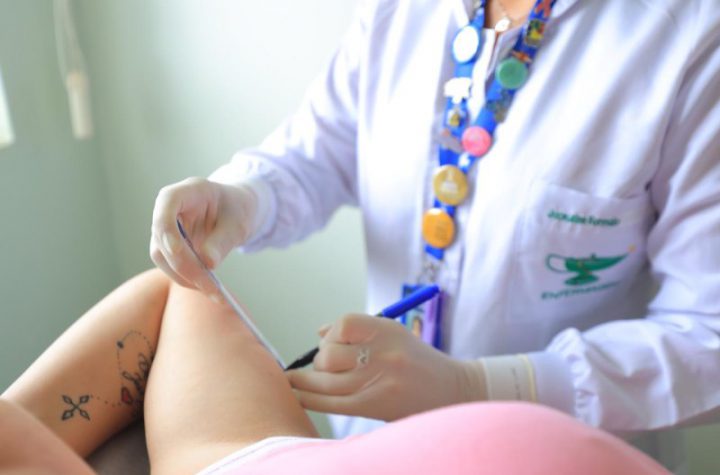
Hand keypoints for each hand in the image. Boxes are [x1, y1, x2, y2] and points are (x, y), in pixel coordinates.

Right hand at [150, 177, 257, 293]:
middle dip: (183, 264)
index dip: (167, 227)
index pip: (167, 202)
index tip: (177, 250)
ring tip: (212, 291)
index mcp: (189, 191)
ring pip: (162, 256)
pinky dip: (188, 279)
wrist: (235, 211)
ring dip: (184, 276)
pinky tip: (208, 289)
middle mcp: (170, 208)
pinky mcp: (168, 247)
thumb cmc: (237, 210)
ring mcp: (166, 228)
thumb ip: (222, 241)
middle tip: (208, 286)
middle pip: (163, 237)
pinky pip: (171, 266)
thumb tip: (208, 263)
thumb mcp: (237, 223)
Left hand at [287, 314, 486, 420]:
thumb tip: (320, 332)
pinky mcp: (376, 405)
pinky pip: (332, 403)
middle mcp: (384, 354)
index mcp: (388, 331)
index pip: (345, 323)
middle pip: (331, 355)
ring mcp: (380, 381)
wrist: (453, 391)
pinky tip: (300, 394)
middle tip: (323, 366)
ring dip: (308, 381)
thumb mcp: (394, 335)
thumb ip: (359, 331)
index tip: (330, 341)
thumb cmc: (418, 361)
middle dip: (320, 360)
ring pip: (327, 381)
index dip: (331, 333)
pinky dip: (310, 398)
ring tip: (298, 382)